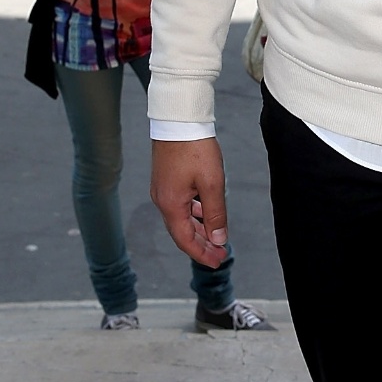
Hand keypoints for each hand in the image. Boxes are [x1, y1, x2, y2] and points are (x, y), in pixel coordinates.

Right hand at [151, 137, 228, 268]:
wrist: (178, 119)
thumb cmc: (195, 148)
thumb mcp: (212, 183)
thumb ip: (215, 213)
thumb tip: (218, 239)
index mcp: (171, 205)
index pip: (185, 240)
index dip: (201, 254)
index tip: (217, 262)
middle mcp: (162, 200)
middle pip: (181, 232)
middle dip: (201, 245)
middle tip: (219, 255)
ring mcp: (162, 190)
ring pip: (181, 219)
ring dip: (198, 230)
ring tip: (215, 237)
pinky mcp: (166, 180)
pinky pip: (180, 206)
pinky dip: (193, 214)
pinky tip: (205, 212)